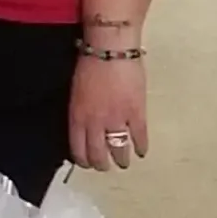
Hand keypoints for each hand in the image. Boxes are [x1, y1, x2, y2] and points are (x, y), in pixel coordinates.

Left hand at [70, 54, 149, 168]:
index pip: (78, 148)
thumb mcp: (75, 92)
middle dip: (101, 164)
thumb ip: (80, 111)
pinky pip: (139, 137)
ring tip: (123, 163)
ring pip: (118, 149)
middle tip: (105, 167)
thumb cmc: (89, 65)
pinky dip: (141, 147)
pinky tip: (141, 151)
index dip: (83, 160)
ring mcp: (117, 120)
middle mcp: (95, 123)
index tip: (87, 163)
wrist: (110, 50)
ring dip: (121, 159)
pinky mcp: (136, 113)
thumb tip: (85, 123)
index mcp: (77, 117)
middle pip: (98, 154)